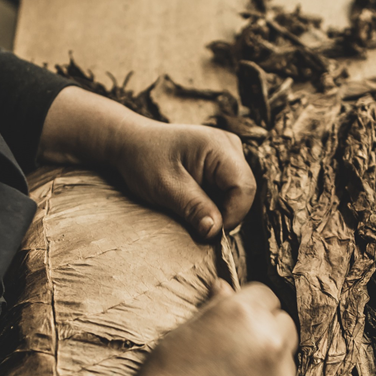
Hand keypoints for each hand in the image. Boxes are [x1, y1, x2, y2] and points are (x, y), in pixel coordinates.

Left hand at [39, 86, 254, 239]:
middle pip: (245, 192)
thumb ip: (192, 206)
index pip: (244, 188)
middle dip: (224, 214)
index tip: (207, 232)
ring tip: (190, 208)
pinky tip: (193, 201)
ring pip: (239, 194)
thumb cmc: (143, 159)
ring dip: (219, 210)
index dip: (232, 215)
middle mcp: (231, 146)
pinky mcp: (224, 164)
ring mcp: (229, 154)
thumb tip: (215, 231)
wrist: (131, 144)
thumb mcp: (164, 186)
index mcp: (219, 146)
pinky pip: (230, 191)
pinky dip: (214, 203)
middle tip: (195, 223)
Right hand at [75, 282, 296, 375]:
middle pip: (284, 324)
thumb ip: (213, 309)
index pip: (266, 296)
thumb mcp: (183, 332)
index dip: (251, 308)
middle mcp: (270, 341)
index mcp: (243, 314)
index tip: (238, 323)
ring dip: (270, 364)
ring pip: (287, 360)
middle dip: (268, 332)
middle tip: (238, 351)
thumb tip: (224, 288)